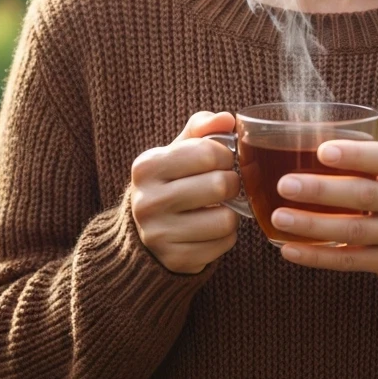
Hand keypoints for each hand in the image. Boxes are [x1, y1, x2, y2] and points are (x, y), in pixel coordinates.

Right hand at [129, 111, 241, 274]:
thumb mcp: (178, 150)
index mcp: (147, 166)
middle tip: (223, 185)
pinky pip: (224, 244)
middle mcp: (147, 201)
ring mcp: (158, 234)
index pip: (208, 152)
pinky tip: (210, 229)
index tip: (220, 161)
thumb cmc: (171, 181)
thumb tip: (228, 119)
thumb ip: (202, 128)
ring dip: (231, 212)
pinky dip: (226, 236)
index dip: (225, 155)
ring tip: (216, 208)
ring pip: (226, 219)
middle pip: (220, 185)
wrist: (145, 232)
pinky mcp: (175, 259)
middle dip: (231, 183)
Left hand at [272, 140, 377, 275]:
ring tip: (280, 217)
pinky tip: (290, 249)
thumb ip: (361, 157)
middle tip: (285, 184)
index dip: (355, 154)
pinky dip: (317, 256)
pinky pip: (350, 260)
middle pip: (365, 195)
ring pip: (355, 230)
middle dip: (321, 190)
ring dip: (313, 225)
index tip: (321, 151)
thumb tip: (301, 139)